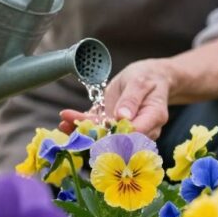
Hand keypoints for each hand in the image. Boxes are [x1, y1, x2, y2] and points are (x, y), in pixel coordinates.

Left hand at [59, 60, 173, 139]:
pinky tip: (66, 119)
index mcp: (153, 118)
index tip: (96, 129)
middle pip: (117, 140)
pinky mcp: (113, 126)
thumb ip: (132, 99)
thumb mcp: (140, 82)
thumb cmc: (149, 77)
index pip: (136, 133)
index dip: (115, 134)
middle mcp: (142, 130)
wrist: (150, 77)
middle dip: (92, 137)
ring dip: (82, 132)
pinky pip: (97, 128)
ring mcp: (126, 130)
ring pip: (103, 136)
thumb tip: (123, 118)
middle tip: (71, 128)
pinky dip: (81, 125)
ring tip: (64, 123)